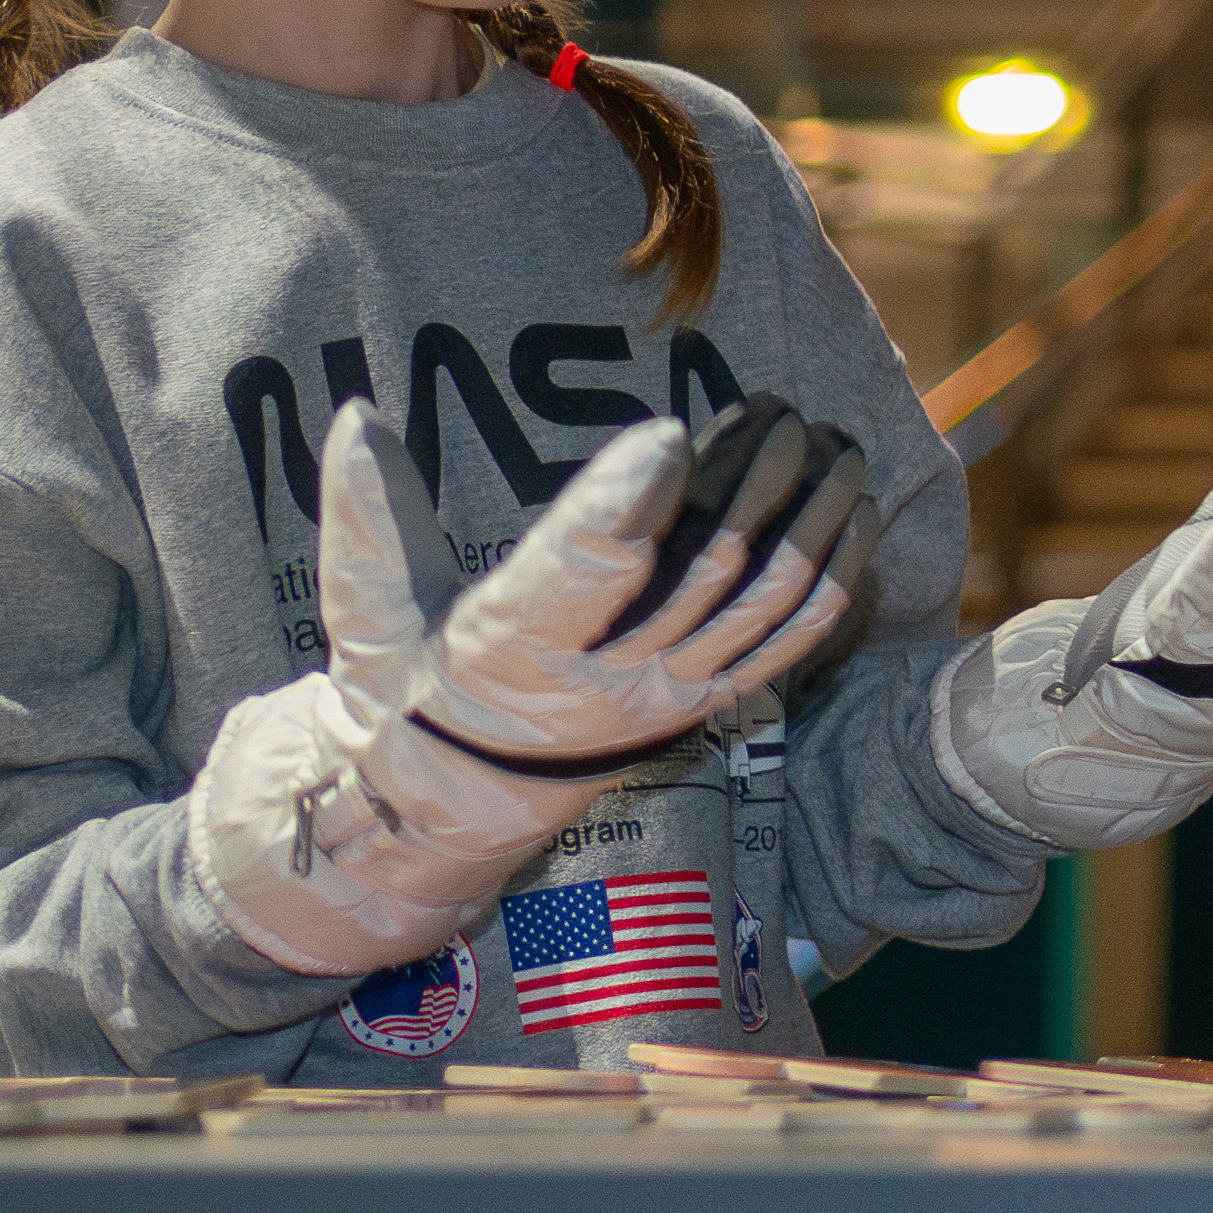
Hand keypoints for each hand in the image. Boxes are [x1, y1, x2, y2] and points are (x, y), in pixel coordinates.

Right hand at [185, 398, 859, 975]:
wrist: (453, 804)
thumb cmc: (408, 696)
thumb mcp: (369, 618)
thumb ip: (365, 520)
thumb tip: (354, 415)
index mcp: (512, 651)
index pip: (579, 574)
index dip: (625, 503)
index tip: (668, 432)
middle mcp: (601, 682)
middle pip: (696, 575)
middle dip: (750, 483)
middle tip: (779, 409)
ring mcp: (664, 699)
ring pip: (758, 606)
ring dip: (809, 522)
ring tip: (835, 444)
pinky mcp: (703, 708)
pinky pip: (787, 646)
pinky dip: (834, 581)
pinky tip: (858, 515)